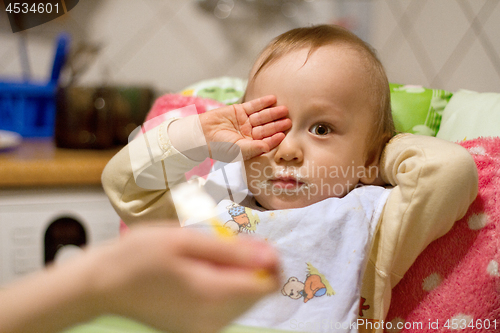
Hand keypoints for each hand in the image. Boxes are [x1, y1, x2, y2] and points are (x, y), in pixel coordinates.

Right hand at [90, 226, 280, 332]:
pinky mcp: (196, 330)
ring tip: (205, 258)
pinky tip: (199, 272)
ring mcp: (204, 329)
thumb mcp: (186, 241)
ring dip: (236, 276)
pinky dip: (222, 288)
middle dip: (251, 266)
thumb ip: (233, 251)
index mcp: (214, 296)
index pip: (268, 284)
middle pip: (257, 293)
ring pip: (243, 301)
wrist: (101, 285)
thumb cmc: (139, 255)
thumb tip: (272, 257)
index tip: (250, 243)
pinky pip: (225, 308)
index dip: (268, 260)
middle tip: (221, 245)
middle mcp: (214, 320)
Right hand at [199, 95, 291, 159]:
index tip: (283, 135)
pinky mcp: (239, 111)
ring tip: (284, 109)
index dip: (274, 138)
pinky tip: (273, 99)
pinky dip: (263, 102)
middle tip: (289, 121)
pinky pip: (254, 106)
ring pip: (262, 116)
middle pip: (266, 128)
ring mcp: (244, 122)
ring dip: (273, 113)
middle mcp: (249, 134)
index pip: (265, 141)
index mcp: (249, 146)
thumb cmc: (218, 146)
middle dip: (277, 124)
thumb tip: (267, 147)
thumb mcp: (237, 150)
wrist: (202, 134)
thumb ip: (254, 148)